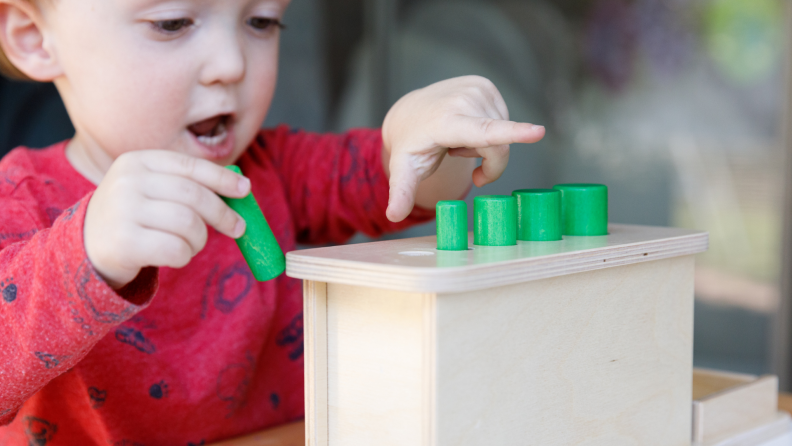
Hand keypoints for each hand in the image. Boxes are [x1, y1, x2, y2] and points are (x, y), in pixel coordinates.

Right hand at [84, 151, 249, 288]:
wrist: (87, 246)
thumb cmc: (135, 216)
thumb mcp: (153, 190)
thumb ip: (189, 185)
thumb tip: (241, 188)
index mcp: (138, 161)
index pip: (191, 166)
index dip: (222, 178)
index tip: (246, 190)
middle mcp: (127, 181)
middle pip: (195, 196)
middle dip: (223, 214)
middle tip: (238, 228)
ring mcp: (122, 211)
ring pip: (189, 224)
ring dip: (200, 240)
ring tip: (192, 244)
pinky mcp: (124, 242)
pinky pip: (176, 250)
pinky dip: (185, 256)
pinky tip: (175, 255)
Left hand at [382, 75, 545, 221]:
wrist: (409, 112)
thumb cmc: (411, 143)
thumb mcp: (404, 170)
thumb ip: (401, 192)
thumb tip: (393, 216)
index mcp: (448, 122)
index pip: (484, 131)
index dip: (514, 133)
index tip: (538, 132)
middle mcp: (464, 100)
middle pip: (499, 148)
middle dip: (487, 163)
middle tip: (457, 157)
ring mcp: (477, 89)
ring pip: (503, 135)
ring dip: (484, 146)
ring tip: (458, 138)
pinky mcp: (485, 84)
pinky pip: (502, 119)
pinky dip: (488, 130)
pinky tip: (465, 126)